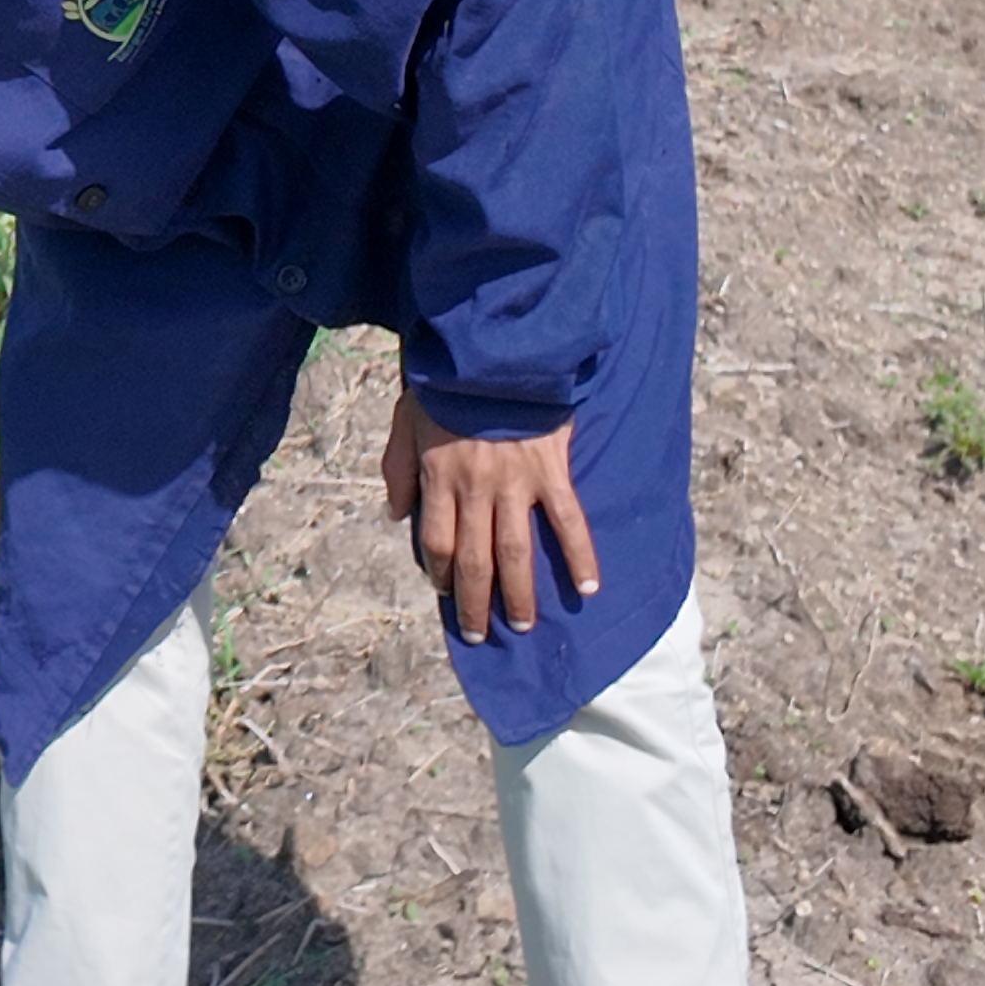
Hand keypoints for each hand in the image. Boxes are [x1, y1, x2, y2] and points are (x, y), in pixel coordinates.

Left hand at [378, 391, 598, 644]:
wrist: (492, 350)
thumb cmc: (446, 385)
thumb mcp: (405, 421)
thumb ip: (397, 468)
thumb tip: (397, 516)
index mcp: (438, 478)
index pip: (437, 543)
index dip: (441, 574)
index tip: (446, 591)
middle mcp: (475, 488)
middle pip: (474, 561)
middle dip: (475, 603)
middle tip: (479, 635)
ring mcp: (516, 483)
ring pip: (516, 552)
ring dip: (520, 594)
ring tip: (522, 624)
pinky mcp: (551, 471)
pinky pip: (568, 521)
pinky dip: (579, 556)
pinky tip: (587, 588)